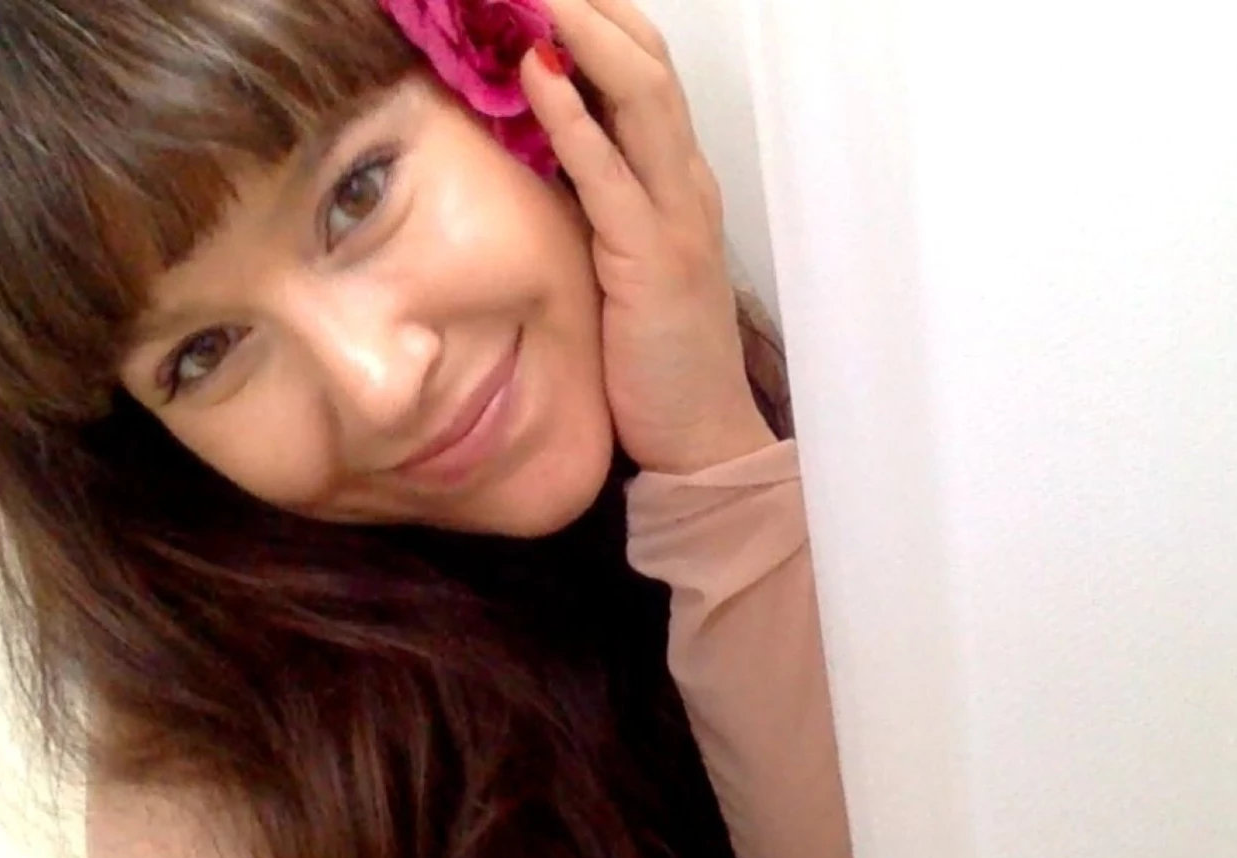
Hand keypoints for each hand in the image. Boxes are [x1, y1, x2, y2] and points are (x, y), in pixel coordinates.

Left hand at [519, 0, 776, 475]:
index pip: (649, 72)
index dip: (601, 20)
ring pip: (641, 96)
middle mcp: (686, 183)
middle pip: (649, 63)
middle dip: (593, 6)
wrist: (701, 436)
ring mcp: (675, 216)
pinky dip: (572, 116)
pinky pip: (609, 171)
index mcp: (678, 180)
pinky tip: (535, 74)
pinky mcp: (650, 258)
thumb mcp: (622, 259)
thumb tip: (537, 149)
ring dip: (583, 35)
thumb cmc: (656, 356)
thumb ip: (596, 200)